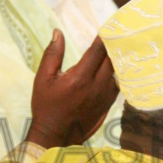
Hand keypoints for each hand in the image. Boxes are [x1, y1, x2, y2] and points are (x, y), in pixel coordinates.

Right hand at [26, 30, 118, 147]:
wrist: (55, 135)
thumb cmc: (46, 106)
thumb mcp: (43, 79)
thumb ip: (52, 55)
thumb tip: (58, 33)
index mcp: (80, 77)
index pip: (97, 51)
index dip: (104, 37)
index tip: (109, 27)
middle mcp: (96, 86)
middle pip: (111, 60)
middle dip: (113, 47)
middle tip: (116, 35)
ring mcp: (104, 97)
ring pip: (117, 73)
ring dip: (117, 61)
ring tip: (119, 49)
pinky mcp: (108, 105)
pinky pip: (117, 85)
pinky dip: (118, 75)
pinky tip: (116, 69)